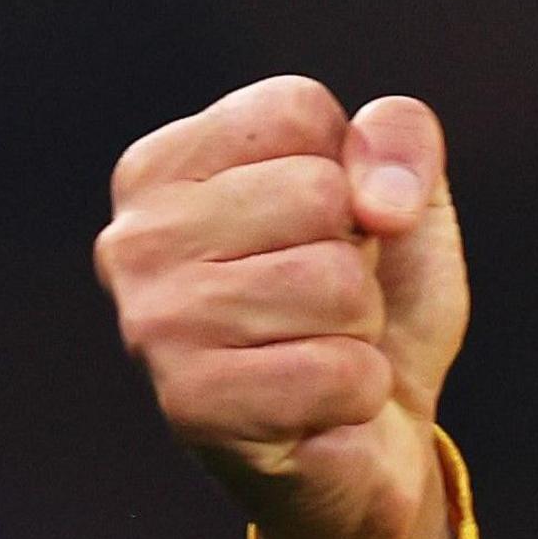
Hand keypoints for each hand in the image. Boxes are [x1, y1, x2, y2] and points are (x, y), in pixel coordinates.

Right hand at [97, 76, 470, 538]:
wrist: (375, 428)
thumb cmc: (370, 294)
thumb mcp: (403, 189)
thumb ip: (399, 137)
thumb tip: (378, 203)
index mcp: (165, 167)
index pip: (293, 110)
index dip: (350, 168)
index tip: (328, 223)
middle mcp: (134, 241)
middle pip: (316, 193)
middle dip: (356, 253)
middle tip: (321, 299)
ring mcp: (152, 326)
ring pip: (332, 282)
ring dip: (358, 324)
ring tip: (316, 344)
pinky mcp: (189, 407)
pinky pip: (339, 370)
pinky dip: (358, 389)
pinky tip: (315, 404)